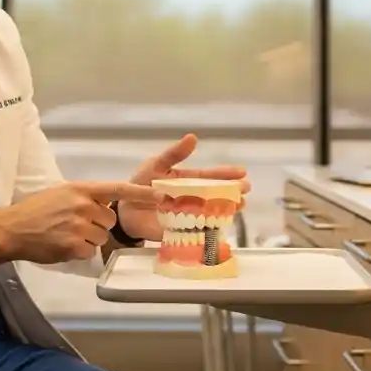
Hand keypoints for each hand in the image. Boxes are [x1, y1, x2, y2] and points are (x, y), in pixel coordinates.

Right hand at [0, 182, 158, 264]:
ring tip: (66, 234)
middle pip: (109, 220)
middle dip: (97, 225)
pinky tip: (62, 245)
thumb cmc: (36, 210)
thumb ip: (85, 197)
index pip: (118, 189)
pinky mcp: (74, 246)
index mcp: (81, 189)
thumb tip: (105, 205)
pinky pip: (89, 252)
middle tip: (75, 224)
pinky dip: (78, 251)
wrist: (12, 229)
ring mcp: (78, 226)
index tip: (161, 196)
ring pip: (101, 238)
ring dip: (88, 239)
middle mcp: (83, 205)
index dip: (142, 194)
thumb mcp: (62, 193)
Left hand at [118, 133, 249, 241]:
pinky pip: (197, 232)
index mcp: (187, 181)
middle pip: (215, 195)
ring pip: (211, 213)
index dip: (226, 174)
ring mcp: (187, 215)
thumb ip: (173, 154)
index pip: (209, 177)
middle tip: (246, 190)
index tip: (242, 172)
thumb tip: (193, 137)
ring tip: (238, 206)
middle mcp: (191, 198)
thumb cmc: (140, 183)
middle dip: (232, 192)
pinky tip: (219, 230)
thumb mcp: (156, 165)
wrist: (124, 210)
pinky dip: (208, 232)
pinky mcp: (180, 231)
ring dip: (225, 210)